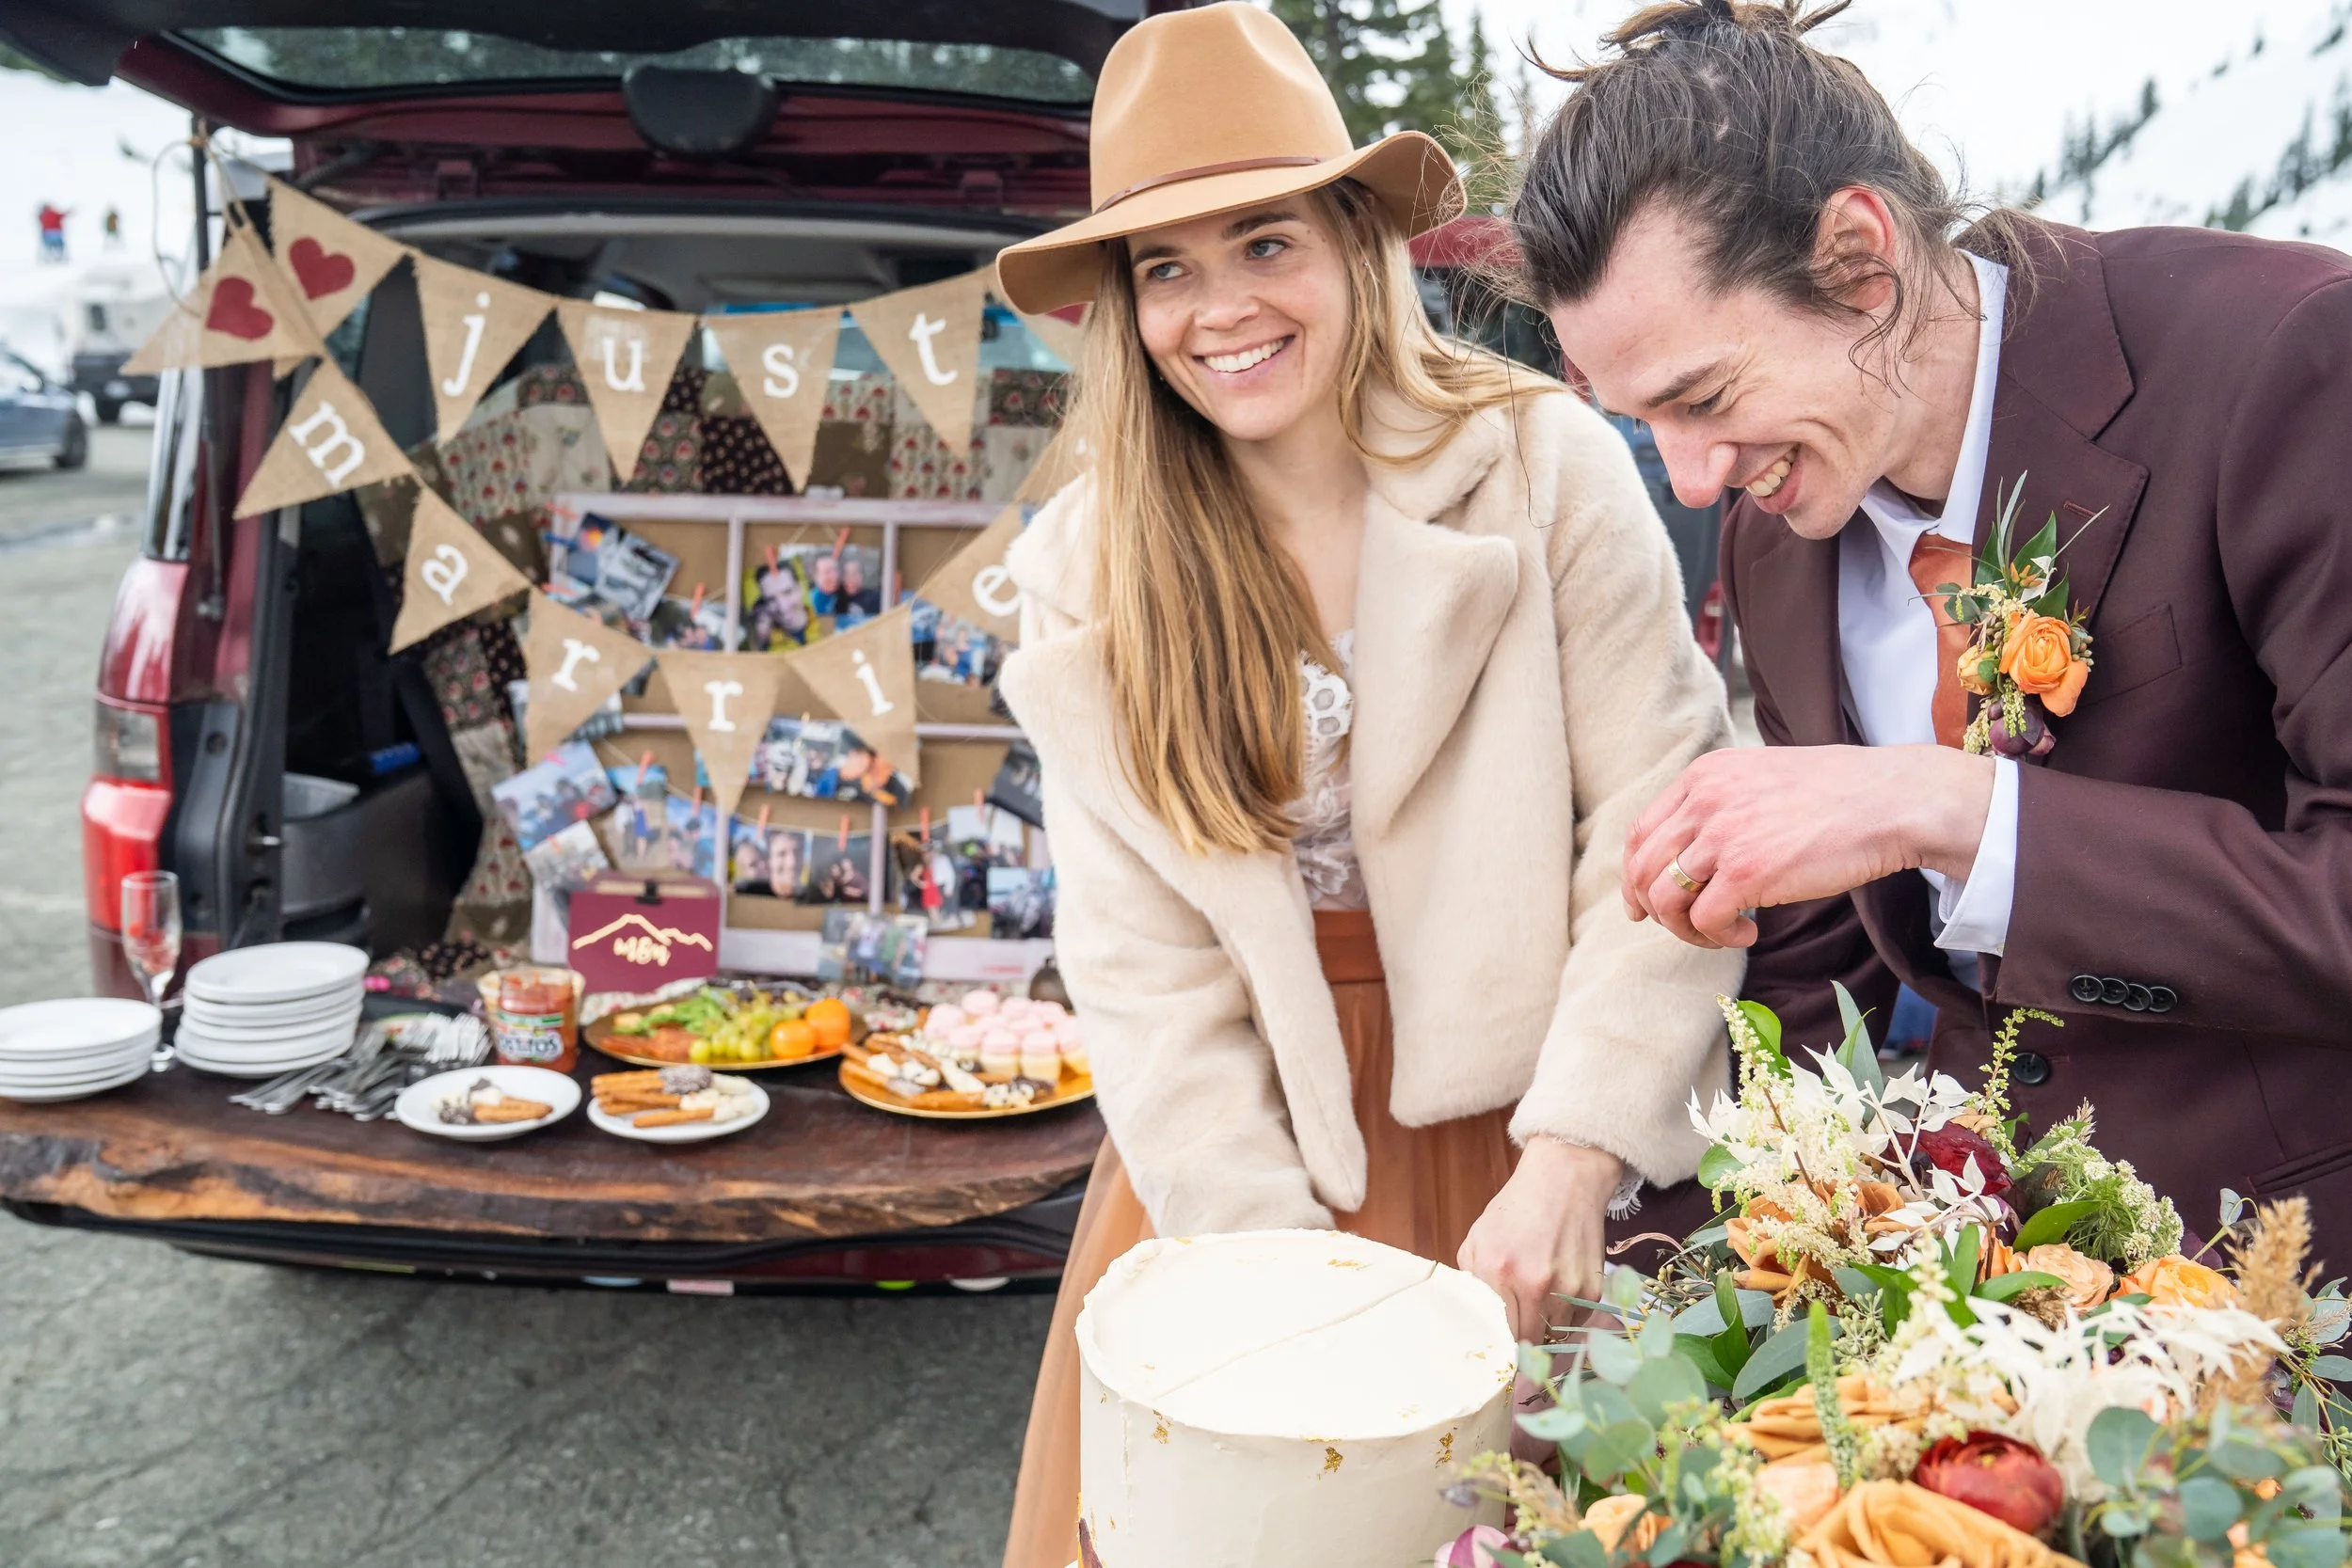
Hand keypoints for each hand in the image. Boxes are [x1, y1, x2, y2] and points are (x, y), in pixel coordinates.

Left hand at [1458, 1137, 1623, 1341]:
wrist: (1565, 1178)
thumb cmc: (1515, 1208)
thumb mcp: (1478, 1239)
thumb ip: (1472, 1282)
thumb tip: (1476, 1321)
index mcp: (1498, 1271)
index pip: (1497, 1335)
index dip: (1497, 1354)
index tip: (1494, 1366)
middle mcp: (1535, 1284)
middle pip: (1526, 1345)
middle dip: (1519, 1353)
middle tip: (1513, 1357)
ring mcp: (1568, 1288)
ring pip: (1553, 1338)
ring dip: (1542, 1339)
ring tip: (1534, 1328)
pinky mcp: (1593, 1288)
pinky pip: (1575, 1323)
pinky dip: (1564, 1322)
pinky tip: (1555, 1305)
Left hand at [1620, 744, 1995, 948]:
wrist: (1891, 801)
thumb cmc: (1837, 796)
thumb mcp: (1761, 780)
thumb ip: (1721, 806)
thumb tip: (1691, 855)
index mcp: (1703, 776)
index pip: (1640, 832)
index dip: (1634, 875)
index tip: (1642, 904)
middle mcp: (1703, 801)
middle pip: (1643, 869)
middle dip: (1655, 909)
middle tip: (1684, 928)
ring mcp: (1722, 835)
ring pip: (1665, 899)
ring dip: (1686, 929)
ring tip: (1723, 932)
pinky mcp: (1747, 872)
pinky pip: (1705, 919)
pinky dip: (1720, 937)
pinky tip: (1750, 933)